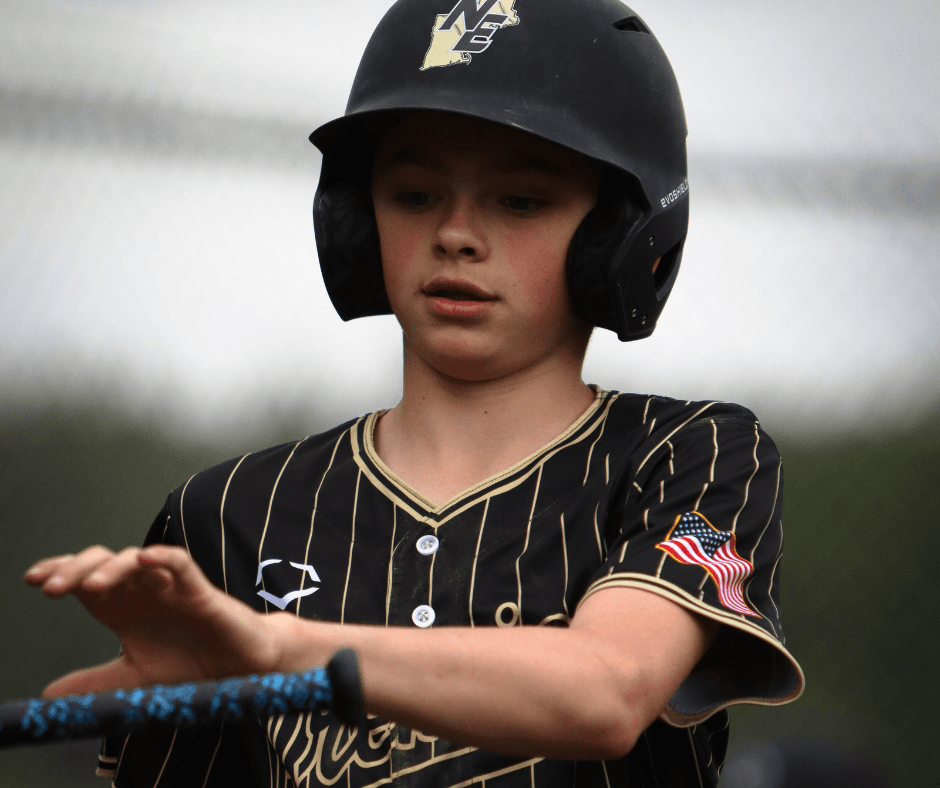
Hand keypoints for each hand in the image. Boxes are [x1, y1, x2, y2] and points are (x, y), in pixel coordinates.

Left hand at [24, 545, 283, 697]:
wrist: (237, 668)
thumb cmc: (189, 664)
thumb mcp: (133, 678)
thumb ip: (94, 681)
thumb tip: (47, 693)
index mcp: (122, 606)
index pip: (84, 578)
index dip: (59, 571)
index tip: (32, 579)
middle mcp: (141, 590)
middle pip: (102, 562)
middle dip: (74, 568)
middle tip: (50, 588)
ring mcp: (169, 586)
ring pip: (135, 560)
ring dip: (110, 568)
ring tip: (92, 587)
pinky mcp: (199, 590)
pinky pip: (180, 563)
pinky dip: (163, 556)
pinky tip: (144, 557)